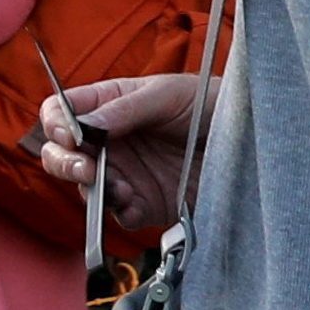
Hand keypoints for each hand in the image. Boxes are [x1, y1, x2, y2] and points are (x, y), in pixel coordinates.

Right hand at [38, 72, 206, 233]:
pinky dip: (119, 212)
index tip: (70, 135)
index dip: (56, 124)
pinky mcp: (145, 203)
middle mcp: (110, 142)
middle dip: (64, 162)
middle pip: (61, 154)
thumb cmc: (211, 103)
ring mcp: (126, 174)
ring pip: (84, 188)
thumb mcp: (168, 95)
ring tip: (120, 188)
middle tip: (84, 168)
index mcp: (109, 106)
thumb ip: (125, 108)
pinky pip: (118, 214)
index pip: (61, 113)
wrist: (253, 141)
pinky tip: (133, 203)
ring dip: (92, 189)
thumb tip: (85, 126)